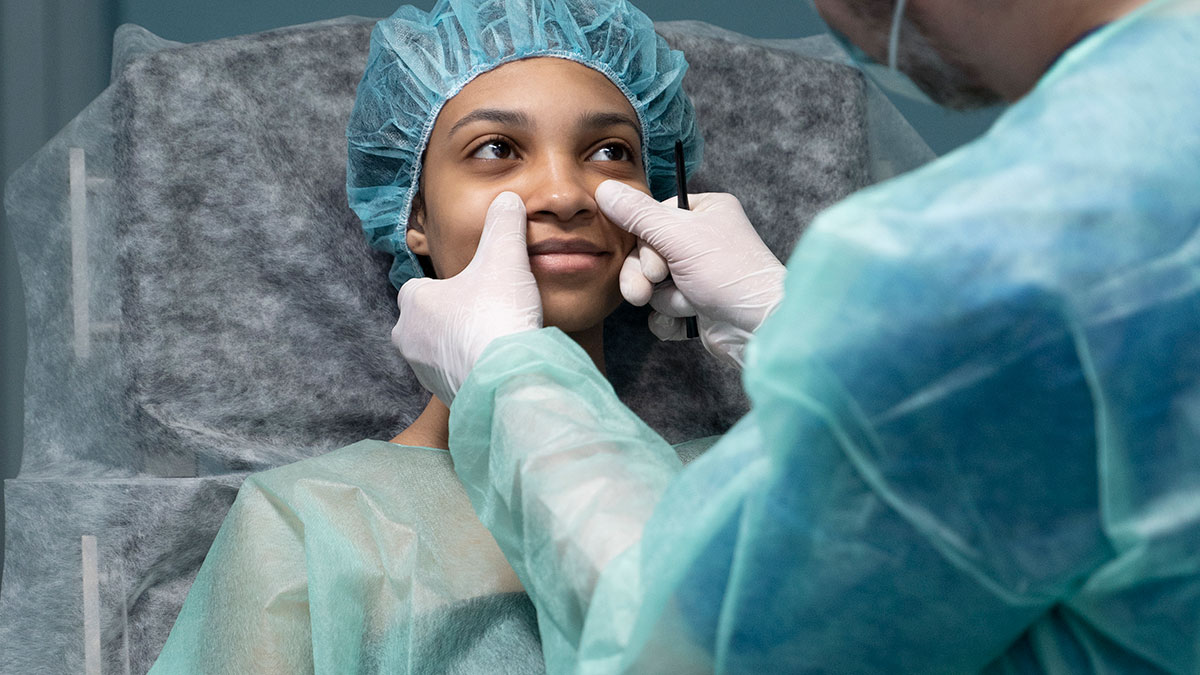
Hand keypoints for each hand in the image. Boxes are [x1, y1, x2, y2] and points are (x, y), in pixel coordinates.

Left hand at [392, 192, 541, 402]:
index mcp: (412, 303)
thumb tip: (507, 200)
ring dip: (462, 344)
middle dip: (453, 316)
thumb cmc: (498, 313)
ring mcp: (424, 371)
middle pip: (429, 319)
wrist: (510, 377)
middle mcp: (408, 339)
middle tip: (488, 312)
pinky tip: (498, 362)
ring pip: (441, 349)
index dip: (449, 285)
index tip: (474, 287)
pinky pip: (457, 375)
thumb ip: (504, 223)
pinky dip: (473, 368)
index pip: (419, 287)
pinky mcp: (445, 396)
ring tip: (496, 338)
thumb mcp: (505, 255)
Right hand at [597, 180, 786, 367]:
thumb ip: (638, 215)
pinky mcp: (696, 306)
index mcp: (705, 211)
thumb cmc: (729, 273)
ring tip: (686, 302)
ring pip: (652, 284)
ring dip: (664, 297)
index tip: (657, 256)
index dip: (646, 241)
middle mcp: (702, 240)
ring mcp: (698, 275)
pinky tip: (689, 318)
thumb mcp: (679, 236)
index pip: (653, 217)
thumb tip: (604, 188)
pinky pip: (662, 310)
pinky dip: (670, 318)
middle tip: (656, 283)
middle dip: (647, 275)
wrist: (758, 328)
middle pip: (647, 253)